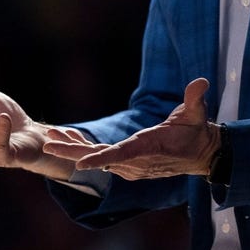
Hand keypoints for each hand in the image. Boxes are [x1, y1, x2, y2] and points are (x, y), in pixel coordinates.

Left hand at [45, 78, 218, 180]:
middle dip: (73, 150)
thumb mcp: (197, 114)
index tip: (80, 163)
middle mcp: (136, 161)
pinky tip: (70, 139)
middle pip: (100, 157)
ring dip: (74, 147)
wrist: (200, 155)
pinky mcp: (128, 166)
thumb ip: (195, 99)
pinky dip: (85, 150)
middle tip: (48, 142)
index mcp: (148, 148)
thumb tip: (201, 82)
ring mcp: (131, 166)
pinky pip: (102, 159)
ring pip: (97, 158)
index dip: (101, 159)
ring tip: (52, 135)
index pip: (122, 154)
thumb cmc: (196, 132)